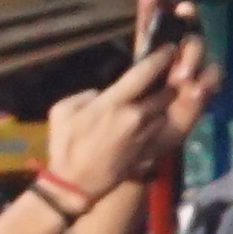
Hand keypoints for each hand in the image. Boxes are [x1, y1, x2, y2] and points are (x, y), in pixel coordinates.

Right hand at [37, 69, 159, 198]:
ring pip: (165, 112)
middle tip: (171, 74)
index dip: (161, 57)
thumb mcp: (62, 111)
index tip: (169, 48)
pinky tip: (151, 122)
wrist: (75, 185)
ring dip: (165, 105)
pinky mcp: (148, 152)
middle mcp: (136, 117)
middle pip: (166, 92)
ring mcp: (145, 136)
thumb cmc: (65, 146)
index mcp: (114, 103)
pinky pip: (160, 131)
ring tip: (160, 98)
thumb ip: (84, 96)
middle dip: (170, 83)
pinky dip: (159, 124)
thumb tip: (100, 94)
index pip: (145, 72)